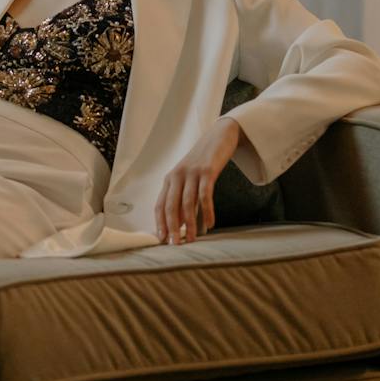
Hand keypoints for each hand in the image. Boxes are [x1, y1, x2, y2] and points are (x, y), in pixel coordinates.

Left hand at [155, 118, 241, 245]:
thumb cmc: (204, 161)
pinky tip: (210, 224)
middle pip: (170, 206)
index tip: (162, 239)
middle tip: (176, 244)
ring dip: (189, 224)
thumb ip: (185, 197)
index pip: (160, 204)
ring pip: (187, 204)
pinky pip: (205, 196)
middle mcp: (177, 175)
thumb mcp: (190, 177)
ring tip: (193, 238)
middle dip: (172, 228)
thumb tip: (183, 224)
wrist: (219, 136)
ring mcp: (192, 173)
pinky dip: (207, 212)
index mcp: (170, 178)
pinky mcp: (207, 171)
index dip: (160, 223)